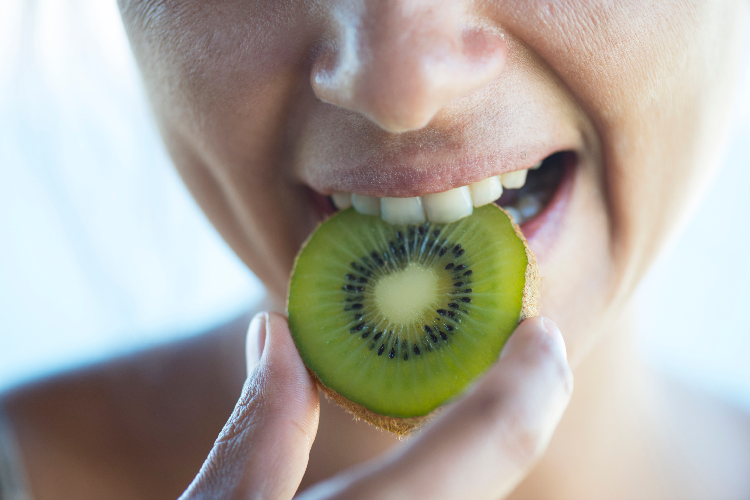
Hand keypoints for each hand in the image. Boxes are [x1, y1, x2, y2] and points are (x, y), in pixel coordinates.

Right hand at [179, 312, 571, 499]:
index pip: (494, 435)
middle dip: (519, 412)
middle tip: (514, 359)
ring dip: (491, 457)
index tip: (538, 331)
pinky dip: (464, 490)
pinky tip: (439, 476)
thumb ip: (262, 427)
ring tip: (472, 411)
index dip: (530, 372)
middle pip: (505, 470)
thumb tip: (275, 332)